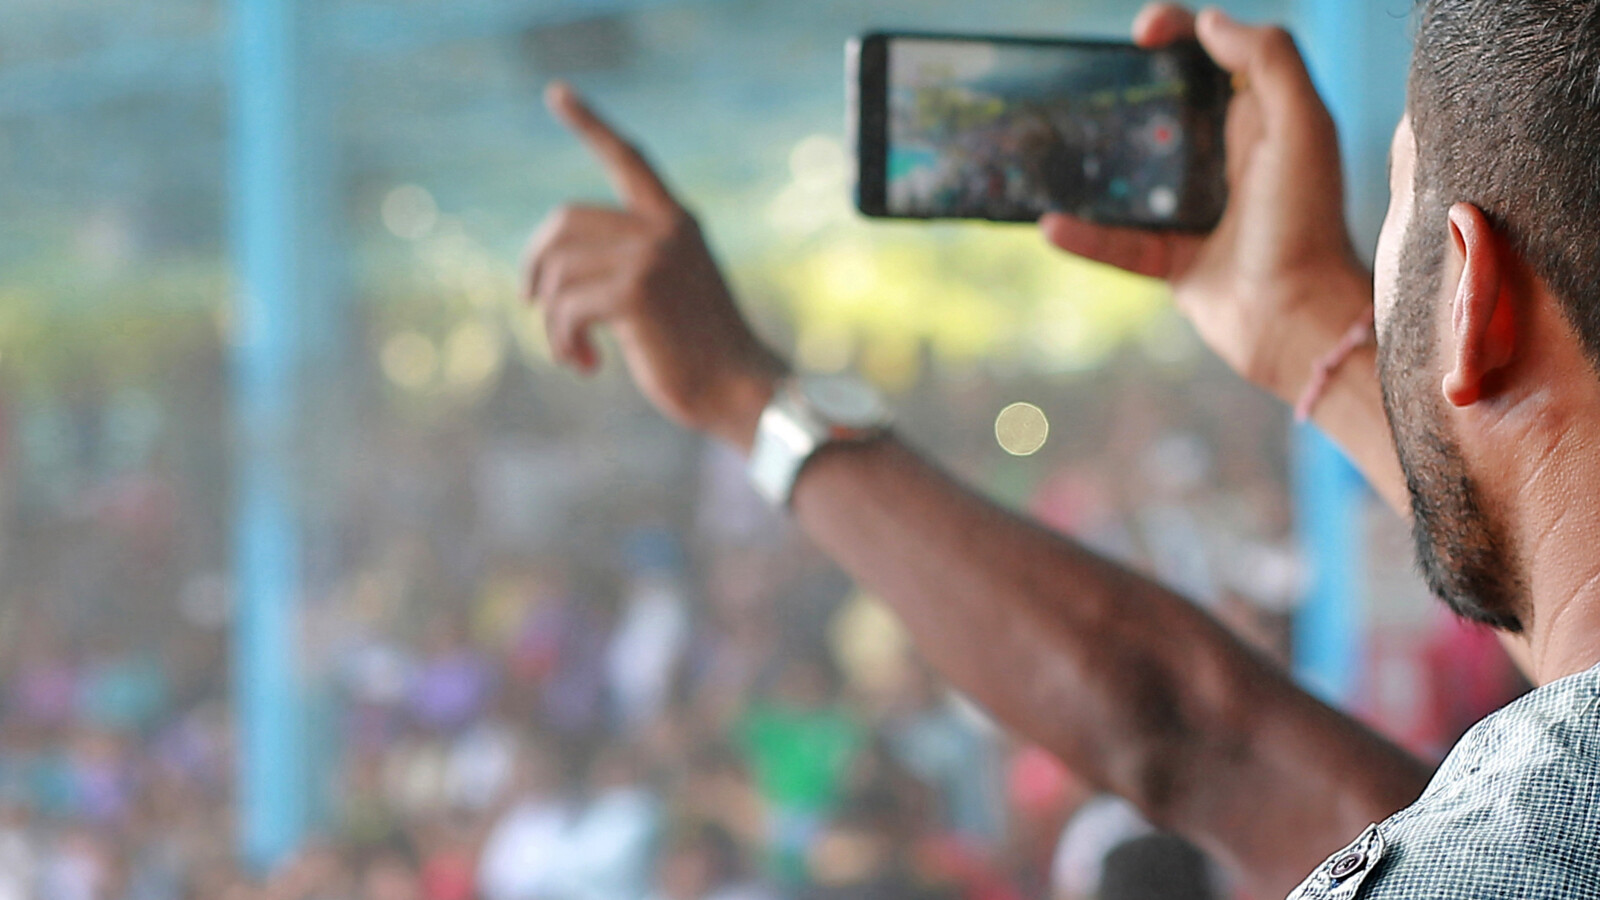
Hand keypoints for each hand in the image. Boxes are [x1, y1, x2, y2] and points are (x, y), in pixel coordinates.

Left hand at [524, 83, 786, 450]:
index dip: (590, 124)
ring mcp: (650, 257)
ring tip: (573, 351)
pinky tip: (585, 365)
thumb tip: (551, 266)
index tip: (557, 93)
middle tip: (533, 304)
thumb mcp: (669, 288)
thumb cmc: (701, 351)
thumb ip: (630, 259)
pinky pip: (565, 308)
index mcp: (675, 220)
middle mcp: (664, 228)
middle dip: (536, 266)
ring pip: (557, 273)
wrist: (738, 389)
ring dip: (552, 320)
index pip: (627, 158)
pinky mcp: (635, 293)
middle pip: (563, 224)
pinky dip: (562, 341)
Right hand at [1041, 5, 1369, 403]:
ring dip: (1093, 162)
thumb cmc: (1306, 223)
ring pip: (1134, 175)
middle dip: (1123, 92)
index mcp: (1262, 120)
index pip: (1214, 56)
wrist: (1297, 320)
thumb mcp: (1302, 127)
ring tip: (1052, 147)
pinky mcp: (1173, 260)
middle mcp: (1227, 160)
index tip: (1140, 34)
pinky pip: (1117, 242)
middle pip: (1165, 109)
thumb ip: (1269, 62)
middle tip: (1082, 86)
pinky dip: (1083, 235)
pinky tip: (1050, 224)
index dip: (1178, 31)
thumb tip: (1209, 22)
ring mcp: (1197, 212)